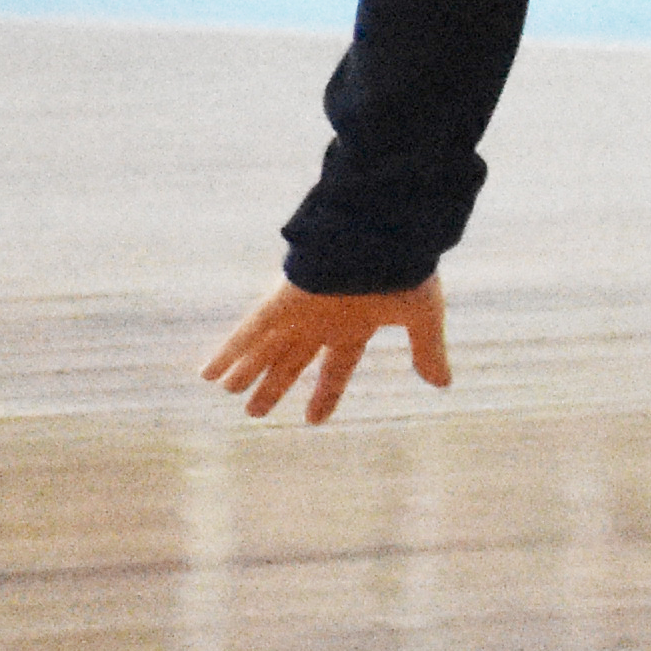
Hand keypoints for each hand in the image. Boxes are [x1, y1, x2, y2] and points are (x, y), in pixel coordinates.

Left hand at [202, 278, 446, 423]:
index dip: (324, 394)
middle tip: (255, 412)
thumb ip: (427, 350)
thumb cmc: (406, 268)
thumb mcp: (423, 316)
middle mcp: (323, 320)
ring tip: (226, 391)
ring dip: (246, 371)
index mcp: (355, 323)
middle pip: (292, 360)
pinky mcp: (283, 299)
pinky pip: (248, 330)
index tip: (312, 419)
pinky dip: (228, 352)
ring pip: (266, 349)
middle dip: (274, 385)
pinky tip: (207, 373)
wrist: (386, 230)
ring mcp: (301, 310)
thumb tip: (444, 383)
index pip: (335, 366)